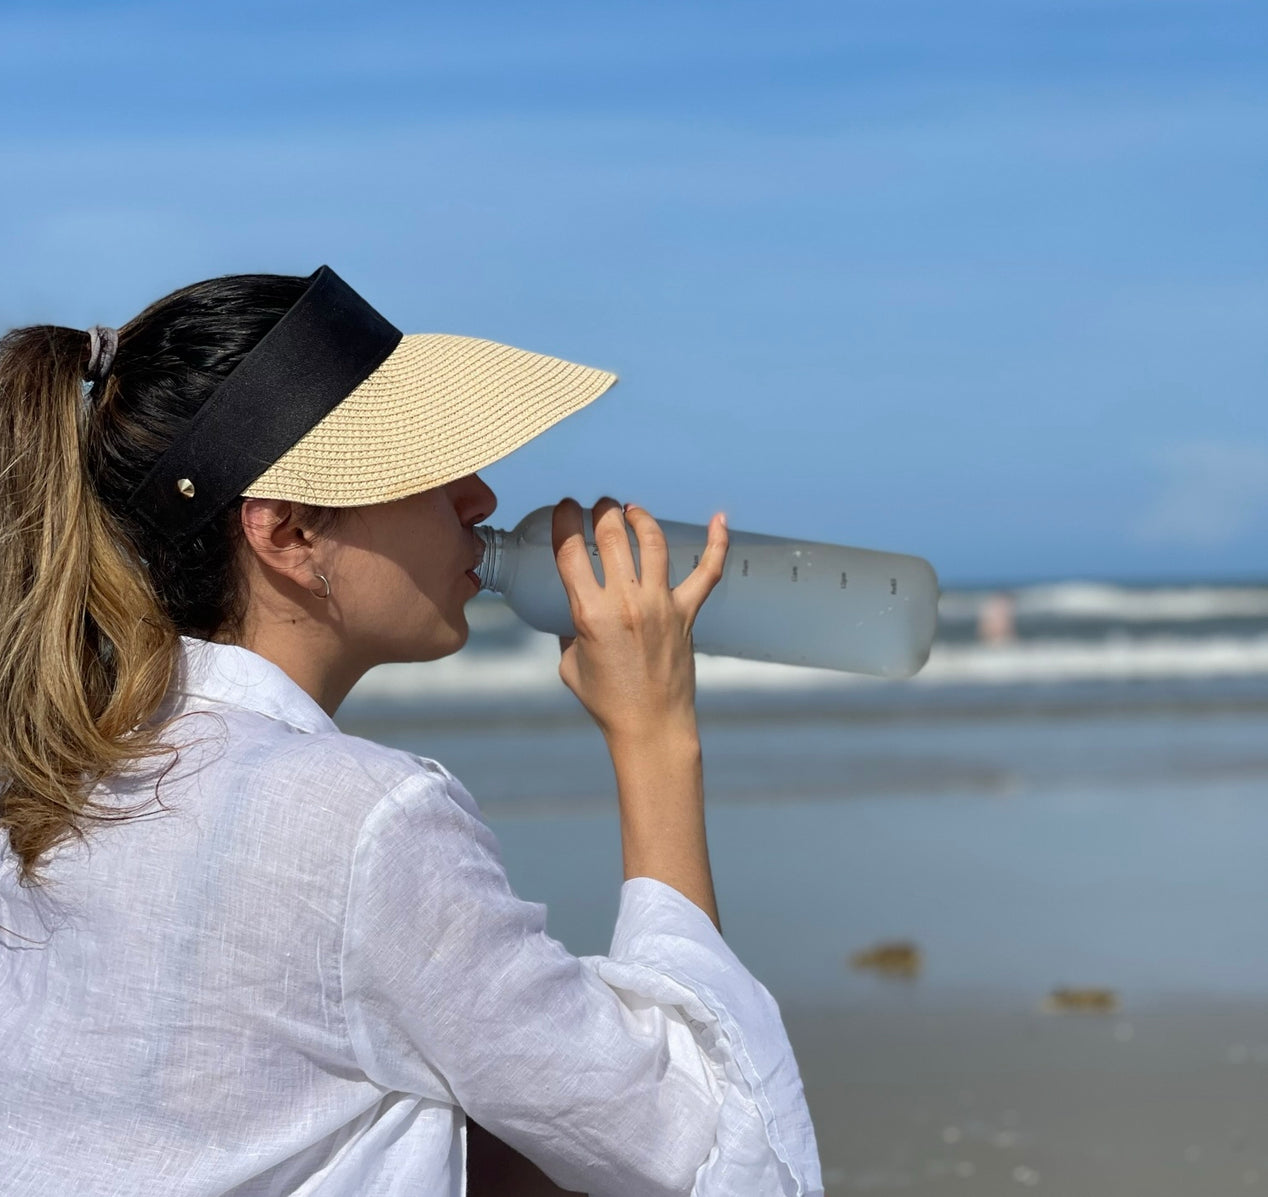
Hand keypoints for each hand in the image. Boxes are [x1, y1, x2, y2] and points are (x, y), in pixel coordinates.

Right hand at [551, 497, 728, 745]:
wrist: (650, 726)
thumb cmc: (607, 700)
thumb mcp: (569, 662)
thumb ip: (571, 628)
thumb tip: (576, 608)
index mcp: (589, 613)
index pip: (569, 551)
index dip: (564, 520)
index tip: (565, 509)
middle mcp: (626, 603)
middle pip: (611, 536)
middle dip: (602, 511)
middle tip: (599, 507)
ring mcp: (660, 605)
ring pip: (653, 542)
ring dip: (640, 518)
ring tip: (631, 511)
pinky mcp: (687, 614)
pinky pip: (708, 572)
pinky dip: (717, 543)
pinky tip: (719, 520)